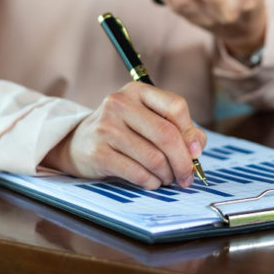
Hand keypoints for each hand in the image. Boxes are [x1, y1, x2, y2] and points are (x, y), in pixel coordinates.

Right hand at [42, 82, 206, 188]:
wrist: (76, 143)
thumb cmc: (121, 131)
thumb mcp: (146, 120)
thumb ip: (177, 128)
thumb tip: (197, 148)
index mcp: (137, 91)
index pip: (176, 106)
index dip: (190, 132)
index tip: (195, 152)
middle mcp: (120, 104)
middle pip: (167, 135)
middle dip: (183, 161)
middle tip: (187, 176)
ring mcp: (106, 127)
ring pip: (154, 158)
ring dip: (167, 175)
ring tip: (167, 178)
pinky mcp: (98, 152)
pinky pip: (137, 173)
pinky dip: (151, 182)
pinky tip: (151, 182)